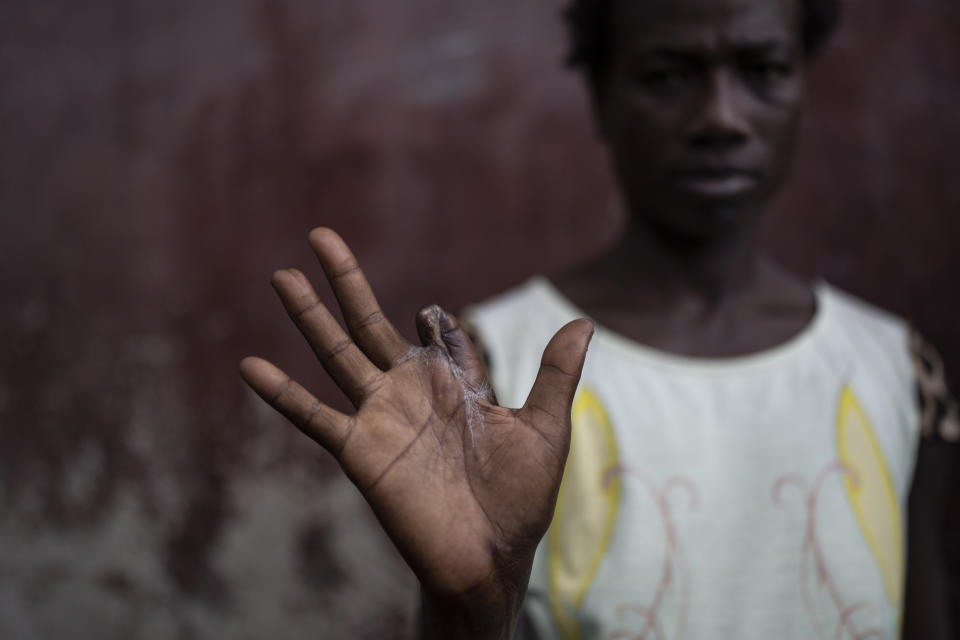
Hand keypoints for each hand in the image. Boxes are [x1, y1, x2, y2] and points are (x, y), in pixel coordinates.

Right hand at [240, 228, 591, 635]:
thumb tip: (584, 321)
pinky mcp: (359, 450)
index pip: (436, 335)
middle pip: (368, 324)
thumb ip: (556, 374)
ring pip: (336, 354)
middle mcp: (410, 393)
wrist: (490, 559)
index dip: (436, 320)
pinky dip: (281, 393)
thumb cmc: (521, 500)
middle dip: (345, 281)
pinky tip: (248, 365)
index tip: (434, 313)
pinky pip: (313, 416)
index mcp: (453, 385)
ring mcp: (380, 418)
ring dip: (309, 315)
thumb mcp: (545, 428)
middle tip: (320, 235)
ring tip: (282, 274)